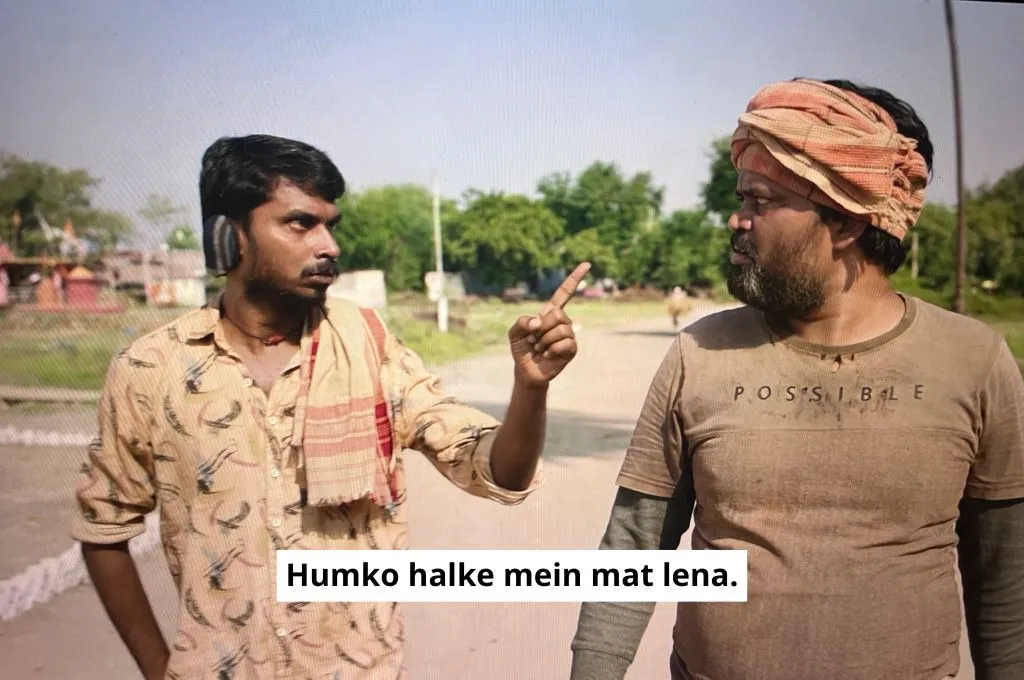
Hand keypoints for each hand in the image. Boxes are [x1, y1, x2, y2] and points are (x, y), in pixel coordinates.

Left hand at [508, 262, 590, 388]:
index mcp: (549, 313)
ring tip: (540, 348)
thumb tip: (539, 322)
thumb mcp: (514, 332)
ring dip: (545, 341)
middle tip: (534, 339)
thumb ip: (522, 321)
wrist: (526, 370)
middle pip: (557, 313)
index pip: (564, 293)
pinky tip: (547, 355)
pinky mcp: (571, 349)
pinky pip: (565, 343)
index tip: (587, 264)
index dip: (575, 279)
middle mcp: (562, 321)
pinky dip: (552, 349)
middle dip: (541, 328)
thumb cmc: (522, 349)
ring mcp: (569, 335)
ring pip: (561, 329)